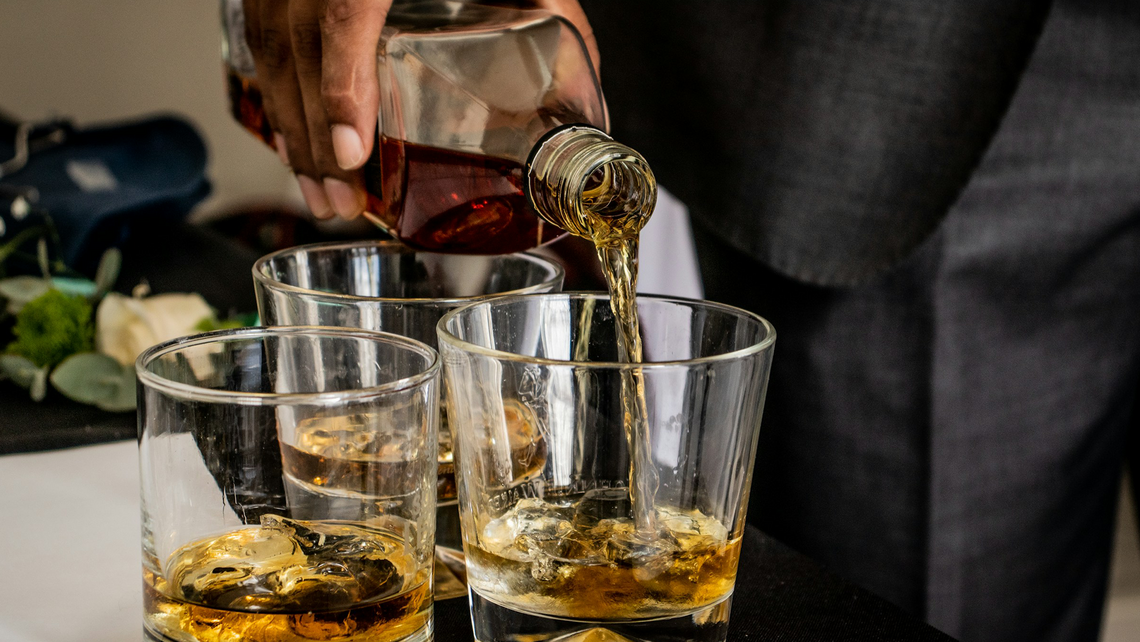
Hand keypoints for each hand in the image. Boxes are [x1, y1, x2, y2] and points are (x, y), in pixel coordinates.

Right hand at [243, 0, 599, 220]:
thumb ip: (540, 0)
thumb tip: (573, 81)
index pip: (344, 14)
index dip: (341, 87)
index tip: (354, 152)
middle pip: (293, 45)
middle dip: (312, 137)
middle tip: (337, 202)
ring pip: (268, 44)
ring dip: (289, 126)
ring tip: (316, 192)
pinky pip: (259, 30)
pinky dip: (273, 89)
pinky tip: (294, 137)